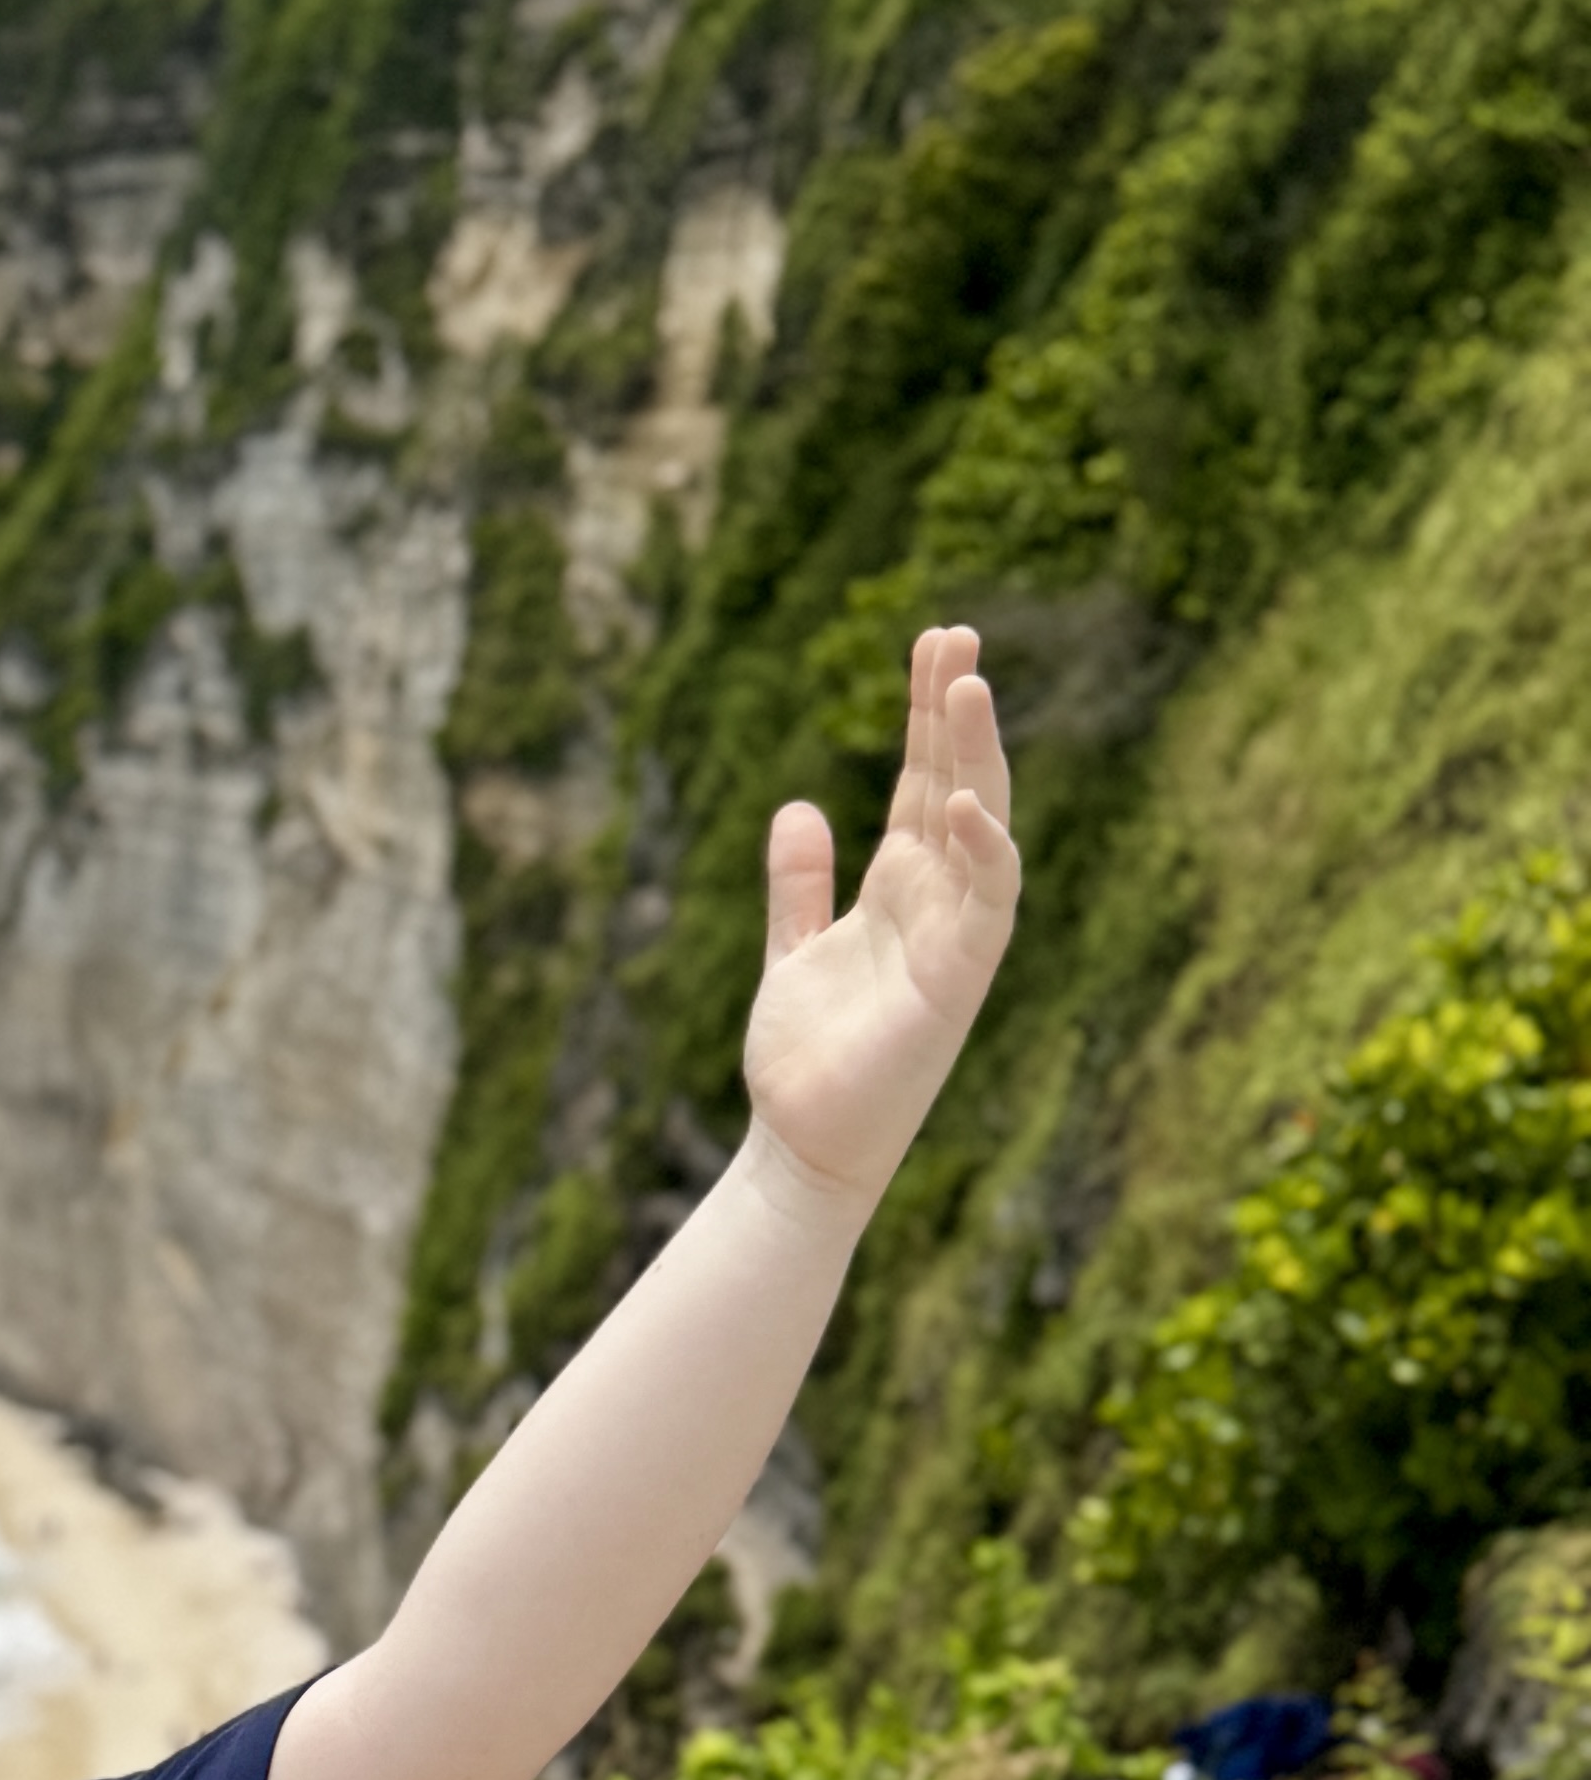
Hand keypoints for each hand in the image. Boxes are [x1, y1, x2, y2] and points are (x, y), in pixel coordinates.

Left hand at [738, 627, 1020, 1219]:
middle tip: (955, 633)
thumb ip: (801, 884)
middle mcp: (938, 903)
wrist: (803, 1147)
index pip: (925, 780)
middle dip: (958, 712)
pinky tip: (965, 800)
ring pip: (981, 828)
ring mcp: (953, 939)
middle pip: (958, 784)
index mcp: (903, 888)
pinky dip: (982, 853)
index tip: (932, 641)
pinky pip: (985, 906)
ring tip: (968, 683)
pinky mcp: (955, 984)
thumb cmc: (809, 1059)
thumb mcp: (794, 950)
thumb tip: (800, 807)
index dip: (929, 713)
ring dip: (978, 758)